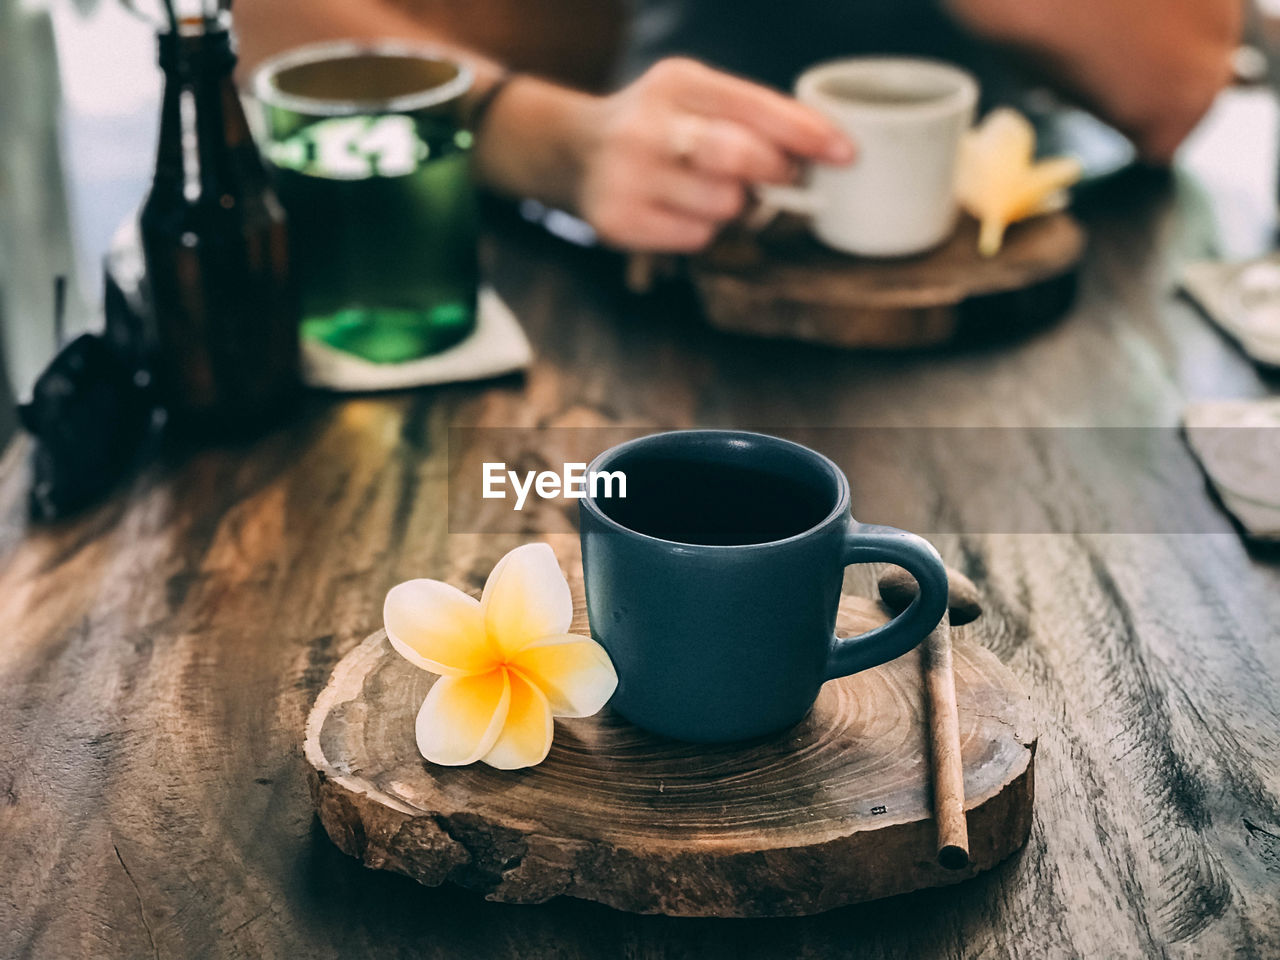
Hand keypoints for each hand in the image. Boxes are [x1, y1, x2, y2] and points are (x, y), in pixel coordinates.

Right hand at [572, 58, 855, 250]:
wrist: (577, 151)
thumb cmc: (661, 125)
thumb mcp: (699, 97)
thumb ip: (753, 116)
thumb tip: (824, 152)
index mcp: (677, 82)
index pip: (754, 106)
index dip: (806, 133)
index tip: (845, 154)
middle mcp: (646, 126)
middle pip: (737, 157)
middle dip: (772, 171)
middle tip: (781, 178)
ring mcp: (627, 176)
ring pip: (722, 206)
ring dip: (731, 206)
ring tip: (707, 191)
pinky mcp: (618, 221)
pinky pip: (695, 237)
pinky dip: (700, 229)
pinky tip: (678, 211)